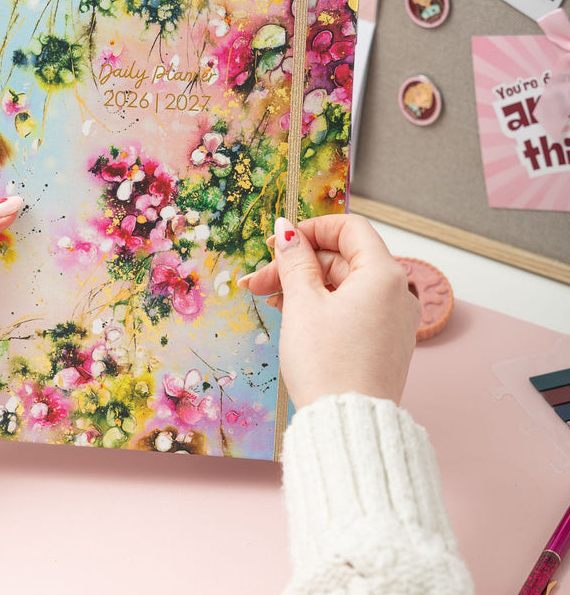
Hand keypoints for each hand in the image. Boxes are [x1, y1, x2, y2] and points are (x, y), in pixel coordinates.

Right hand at [239, 215, 419, 407]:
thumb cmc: (327, 363)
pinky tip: (291, 313)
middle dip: (297, 264)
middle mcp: (396, 293)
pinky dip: (322, 306)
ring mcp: (393, 320)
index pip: (349, 228)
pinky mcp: (384, 342)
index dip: (311, 229)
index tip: (279, 241)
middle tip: (258, 280)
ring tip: (266, 298)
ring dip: (304, 286)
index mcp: (383, 274)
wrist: (347, 425)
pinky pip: (352, 309)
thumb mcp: (303, 303)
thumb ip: (294, 260)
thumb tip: (287, 231)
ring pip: (343, 286)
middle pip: (342, 259)